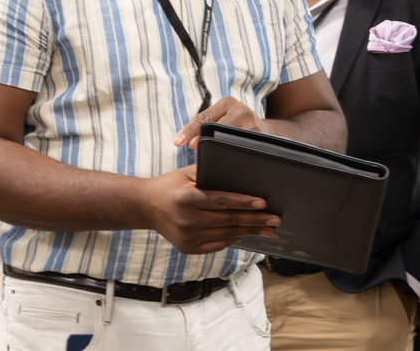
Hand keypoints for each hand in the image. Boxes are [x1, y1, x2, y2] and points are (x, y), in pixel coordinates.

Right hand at [139, 165, 278, 253]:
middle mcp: (186, 220)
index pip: (221, 201)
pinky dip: (234, 238)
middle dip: (254, 220)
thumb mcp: (187, 173)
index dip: (243, 202)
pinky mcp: (188, 248)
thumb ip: (211, 173)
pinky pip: (217, 244)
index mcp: (186, 198)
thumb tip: (241, 171)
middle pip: (227, 220)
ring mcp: (187, 237)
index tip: (262, 203)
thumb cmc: (170, 185)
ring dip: (249, 231)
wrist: (145, 207)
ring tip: (268, 229)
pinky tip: (247, 234)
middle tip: (274, 219)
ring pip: (225, 234)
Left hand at [173, 97, 262, 149]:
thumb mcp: (226, 118)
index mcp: (227, 103)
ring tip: (208, 154)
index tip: (177, 142)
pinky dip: (232, 150)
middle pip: (215, 124)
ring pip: (227, 135)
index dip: (189, 130)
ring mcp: (250, 120)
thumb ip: (210, 126)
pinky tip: (226, 157)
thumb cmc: (239, 126)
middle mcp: (239, 109)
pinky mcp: (259, 133)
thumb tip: (192, 144)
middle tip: (191, 148)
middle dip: (200, 136)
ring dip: (216, 145)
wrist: (268, 130)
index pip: (204, 117)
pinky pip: (241, 143)